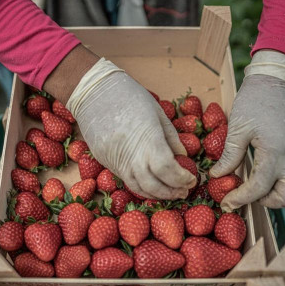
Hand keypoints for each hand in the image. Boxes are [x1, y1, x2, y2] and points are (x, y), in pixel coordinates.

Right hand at [66, 58, 196, 199]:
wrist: (93, 91)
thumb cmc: (129, 95)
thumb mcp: (157, 112)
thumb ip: (171, 137)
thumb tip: (183, 156)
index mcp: (147, 138)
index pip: (167, 169)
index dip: (182, 179)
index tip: (191, 178)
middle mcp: (130, 155)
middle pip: (153, 185)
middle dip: (172, 192)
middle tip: (184, 191)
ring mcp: (115, 160)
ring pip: (137, 188)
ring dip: (157, 194)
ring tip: (170, 192)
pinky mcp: (105, 161)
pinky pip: (126, 180)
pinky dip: (141, 187)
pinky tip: (152, 184)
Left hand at [210, 51, 284, 210]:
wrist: (276, 82)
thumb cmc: (254, 101)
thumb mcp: (237, 128)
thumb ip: (230, 155)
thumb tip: (217, 176)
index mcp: (275, 151)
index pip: (259, 187)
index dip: (241, 198)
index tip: (227, 203)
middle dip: (265, 202)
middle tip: (245, 194)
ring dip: (277, 196)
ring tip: (255, 187)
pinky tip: (266, 178)